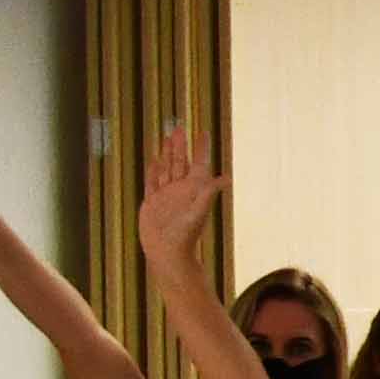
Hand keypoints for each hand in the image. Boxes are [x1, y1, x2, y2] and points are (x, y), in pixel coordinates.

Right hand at [136, 121, 222, 265]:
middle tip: (179, 126)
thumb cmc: (186, 234)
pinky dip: (153, 170)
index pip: (198, 162)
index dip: (201, 147)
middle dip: (180, 145)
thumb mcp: (198, 211)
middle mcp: (180, 188)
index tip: (203, 131)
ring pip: (166, 168)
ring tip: (168, 138)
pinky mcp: (153, 201)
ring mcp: (166, 194)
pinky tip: (155, 160)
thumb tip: (227, 178)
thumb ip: (209, 193)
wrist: (168, 252)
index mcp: (194, 188)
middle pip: (180, 161)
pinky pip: (152, 181)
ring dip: (167, 153)